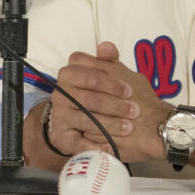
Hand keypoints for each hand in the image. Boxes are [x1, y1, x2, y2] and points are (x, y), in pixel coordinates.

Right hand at [46, 41, 170, 161]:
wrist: (83, 121)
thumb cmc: (98, 94)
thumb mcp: (104, 76)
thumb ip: (107, 61)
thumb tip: (106, 46)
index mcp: (69, 74)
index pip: (89, 75)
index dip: (110, 83)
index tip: (129, 90)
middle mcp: (60, 93)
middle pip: (90, 98)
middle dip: (115, 105)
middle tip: (135, 111)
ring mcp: (60, 114)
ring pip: (86, 119)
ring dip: (110, 124)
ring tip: (128, 127)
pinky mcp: (61, 136)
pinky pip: (78, 142)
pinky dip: (95, 146)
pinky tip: (111, 148)